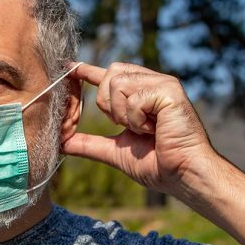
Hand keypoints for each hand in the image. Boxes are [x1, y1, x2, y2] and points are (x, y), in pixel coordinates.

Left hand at [62, 62, 214, 197]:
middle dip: (108, 105)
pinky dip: (136, 119)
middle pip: (109, 74)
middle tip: (128, 126)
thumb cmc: (157, 164)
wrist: (183, 175)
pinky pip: (133, 98)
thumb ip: (89, 144)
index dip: (87, 71)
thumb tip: (62, 143)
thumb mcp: (115, 151)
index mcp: (140, 94)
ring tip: (144, 128)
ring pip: (118, 84)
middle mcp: (152, 83)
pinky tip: (153, 129)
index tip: (69, 68)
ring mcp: (162, 84)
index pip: (108, 74)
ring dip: (123, 114)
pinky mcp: (170, 90)